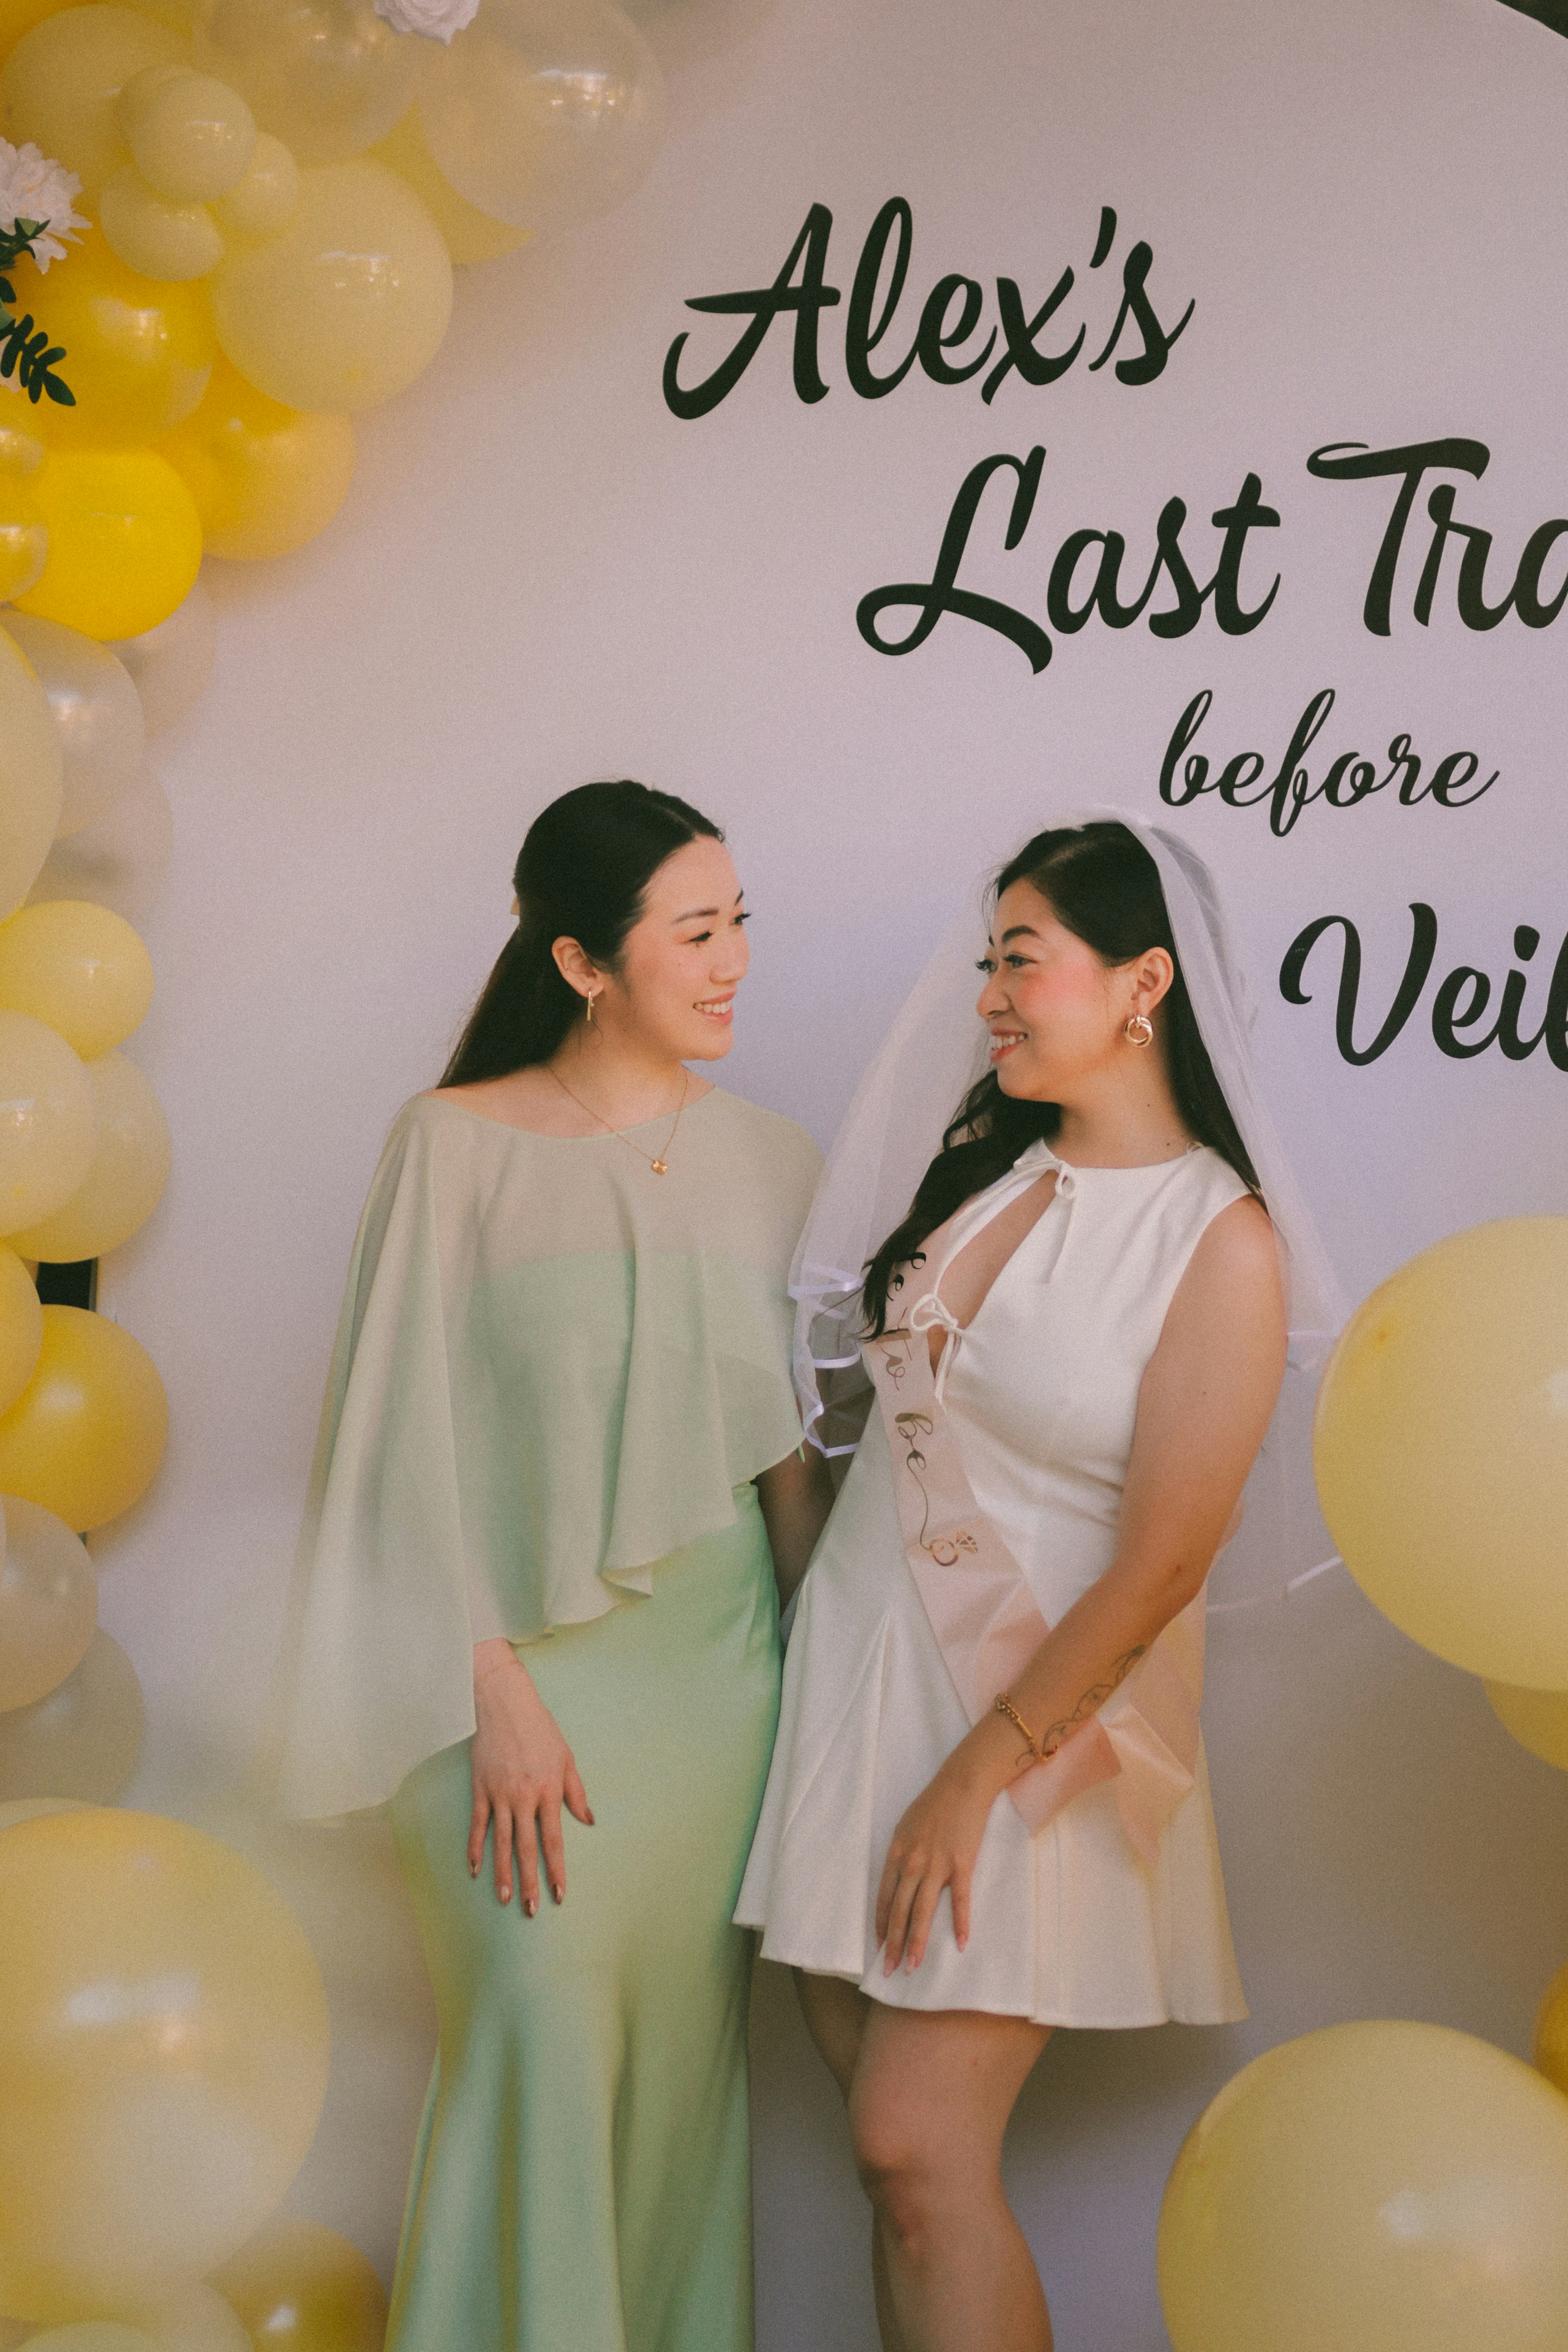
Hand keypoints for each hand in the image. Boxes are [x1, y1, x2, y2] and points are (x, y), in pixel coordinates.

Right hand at [468, 1646, 592, 1910]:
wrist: (506, 1705)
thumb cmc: (541, 1730)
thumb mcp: (567, 1759)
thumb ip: (576, 1793)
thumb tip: (588, 1821)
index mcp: (548, 1792)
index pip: (553, 1840)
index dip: (556, 1870)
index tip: (559, 1894)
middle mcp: (523, 1798)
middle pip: (526, 1848)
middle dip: (529, 1882)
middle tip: (531, 1910)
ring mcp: (499, 1796)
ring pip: (501, 1843)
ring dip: (502, 1873)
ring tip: (503, 1899)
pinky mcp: (481, 1790)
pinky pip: (478, 1826)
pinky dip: (475, 1849)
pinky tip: (475, 1870)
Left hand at [874, 1755, 996, 1973]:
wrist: (962, 1782)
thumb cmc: (935, 1802)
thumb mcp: (907, 1826)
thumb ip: (902, 1853)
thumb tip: (900, 1876)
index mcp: (896, 1853)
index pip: (884, 1898)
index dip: (881, 1924)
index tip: (878, 1946)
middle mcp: (912, 1862)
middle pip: (899, 1911)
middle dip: (892, 1943)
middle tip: (889, 1970)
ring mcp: (936, 1864)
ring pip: (922, 1912)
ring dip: (917, 1943)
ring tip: (912, 1966)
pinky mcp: (961, 1864)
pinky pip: (959, 1900)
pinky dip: (960, 1923)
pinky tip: (961, 1944)